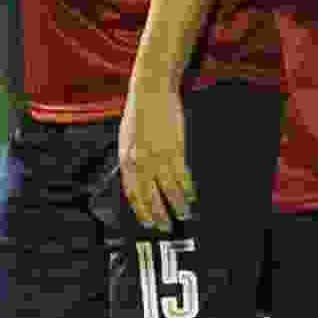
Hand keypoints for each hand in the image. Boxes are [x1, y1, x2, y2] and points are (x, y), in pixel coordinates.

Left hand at [118, 80, 193, 232]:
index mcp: (125, 160)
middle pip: (149, 197)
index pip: (132, 193)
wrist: (151, 92)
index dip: (140, 211)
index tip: (147, 222)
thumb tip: (138, 177)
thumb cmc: (140, 112)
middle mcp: (139, 162)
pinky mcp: (175, 149)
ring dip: (177, 205)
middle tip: (166, 226)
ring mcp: (158, 157)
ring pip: (168, 190)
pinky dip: (187, 188)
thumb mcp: (127, 139)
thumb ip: (131, 159)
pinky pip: (182, 176)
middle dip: (158, 215)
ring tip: (184, 214)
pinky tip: (192, 195)